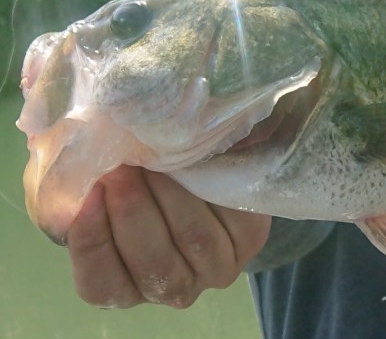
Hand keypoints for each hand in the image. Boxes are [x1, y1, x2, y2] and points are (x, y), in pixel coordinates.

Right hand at [66, 165, 270, 308]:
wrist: (200, 166)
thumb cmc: (133, 182)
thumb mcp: (96, 189)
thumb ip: (78, 191)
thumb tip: (73, 175)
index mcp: (124, 287)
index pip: (101, 285)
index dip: (92, 243)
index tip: (89, 196)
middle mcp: (172, 289)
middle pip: (153, 262)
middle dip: (132, 210)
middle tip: (120, 168)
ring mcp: (215, 269)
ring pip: (193, 238)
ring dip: (170, 195)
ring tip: (153, 158)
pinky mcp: (250, 239)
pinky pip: (230, 216)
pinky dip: (208, 186)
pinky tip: (191, 160)